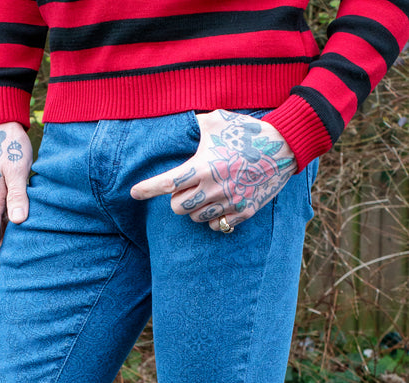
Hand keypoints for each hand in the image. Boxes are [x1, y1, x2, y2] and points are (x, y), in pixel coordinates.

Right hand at [0, 122, 32, 279]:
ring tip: (14, 265)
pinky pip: (6, 217)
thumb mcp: (18, 170)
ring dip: (4, 246)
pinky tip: (20, 239)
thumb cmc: (11, 145)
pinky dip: (11, 231)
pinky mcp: (3, 191)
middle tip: (4, 280)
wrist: (2, 124)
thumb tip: (19, 223)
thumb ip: (19, 195)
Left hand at [130, 109, 296, 230]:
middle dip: (177, 200)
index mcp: (203, 166)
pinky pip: (217, 226)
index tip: (134, 193)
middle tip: (186, 189)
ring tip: (206, 194)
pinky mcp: (243, 212)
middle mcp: (213, 188)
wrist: (284, 147)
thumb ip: (193, 124)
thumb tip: (174, 122)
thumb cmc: (247, 131)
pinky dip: (213, 220)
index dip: (147, 189)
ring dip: (195, 209)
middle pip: (178, 208)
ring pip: (196, 219)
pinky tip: (219, 206)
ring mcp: (229, 202)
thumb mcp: (217, 120)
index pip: (167, 183)